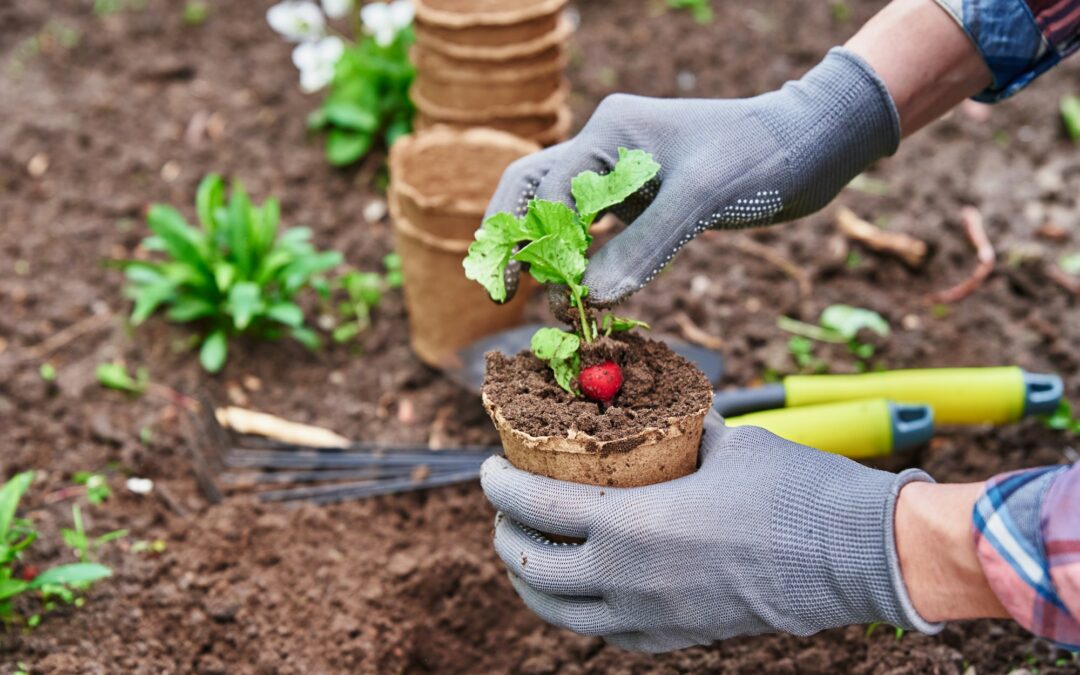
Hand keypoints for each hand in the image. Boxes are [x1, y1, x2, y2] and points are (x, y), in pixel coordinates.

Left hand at [479, 412, 939, 652]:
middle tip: (505, 510)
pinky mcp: (678, 639)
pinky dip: (579, 610)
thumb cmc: (794, 490)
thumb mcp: (727, 444)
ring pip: (560, 614)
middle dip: (505, 536)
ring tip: (529, 552)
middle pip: (533, 568)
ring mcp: (652, 619)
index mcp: (633, 526)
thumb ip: (681, 434)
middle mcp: (629, 581)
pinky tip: (583, 588)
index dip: (500, 487)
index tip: (488, 469)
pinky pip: (606, 632)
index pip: (536, 507)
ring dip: (531, 582)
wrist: (856, 555)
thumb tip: (662, 413)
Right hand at [486, 47, 898, 304]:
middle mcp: (606, 148)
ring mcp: (622, 174)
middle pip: (533, 190)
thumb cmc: (760, 156)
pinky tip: (578, 289)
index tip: (556, 293)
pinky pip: (596, 230)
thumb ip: (645, 245)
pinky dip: (581, 259)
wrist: (811, 146)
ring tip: (529, 297)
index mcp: (610, 132)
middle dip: (513, 238)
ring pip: (559, 211)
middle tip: (503, 293)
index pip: (552, 192)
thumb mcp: (702, 198)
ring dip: (543, 251)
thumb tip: (591, 297)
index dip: (546, 246)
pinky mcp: (643, 199)